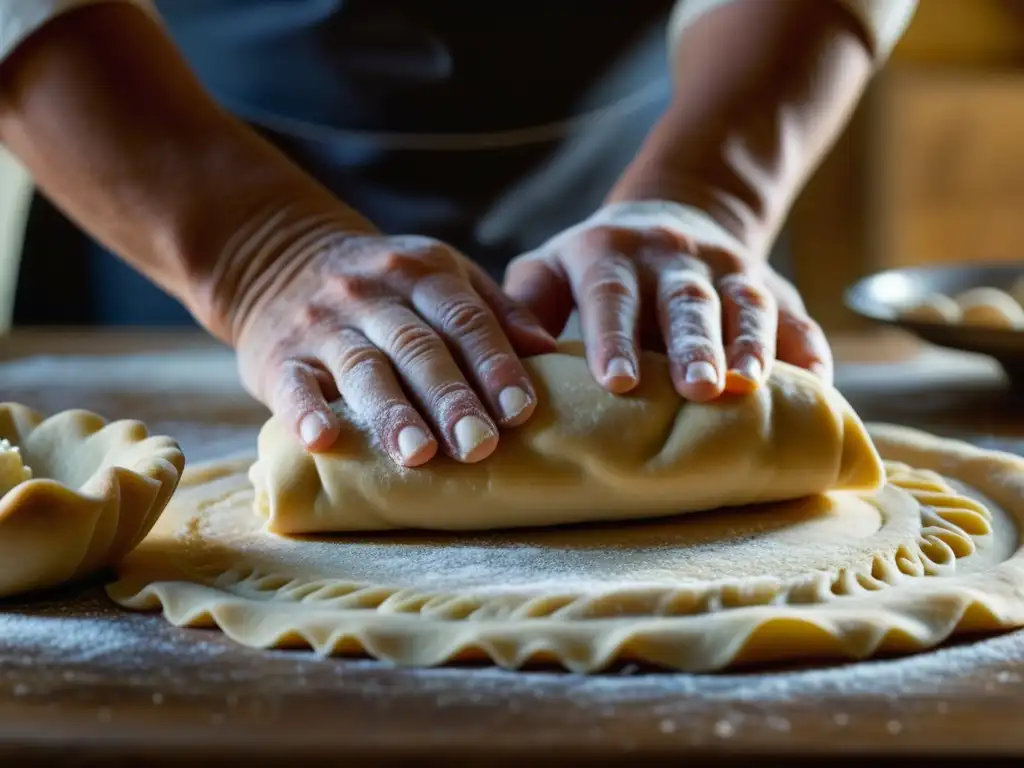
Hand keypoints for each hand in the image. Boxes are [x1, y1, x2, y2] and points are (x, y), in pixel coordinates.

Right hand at [228, 233, 556, 465]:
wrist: (281, 257)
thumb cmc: (386, 286)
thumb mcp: (441, 275)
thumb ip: (494, 311)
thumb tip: (551, 351)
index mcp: (423, 273)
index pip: (465, 318)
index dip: (494, 363)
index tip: (521, 409)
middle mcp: (374, 294)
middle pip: (419, 347)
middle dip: (451, 398)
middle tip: (480, 445)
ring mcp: (324, 324)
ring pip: (363, 366)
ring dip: (392, 412)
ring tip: (419, 455)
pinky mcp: (280, 356)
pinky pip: (292, 383)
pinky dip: (305, 411)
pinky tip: (322, 440)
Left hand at [504, 201, 831, 399]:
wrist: (674, 215)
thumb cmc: (596, 264)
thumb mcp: (553, 265)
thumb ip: (530, 300)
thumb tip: (513, 355)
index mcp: (610, 256)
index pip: (611, 293)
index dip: (614, 335)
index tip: (615, 380)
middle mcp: (672, 259)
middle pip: (684, 300)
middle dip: (692, 343)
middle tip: (697, 387)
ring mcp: (727, 271)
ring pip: (743, 304)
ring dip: (750, 343)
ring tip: (751, 385)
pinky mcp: (770, 287)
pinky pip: (795, 316)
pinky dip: (808, 350)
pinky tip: (817, 386)